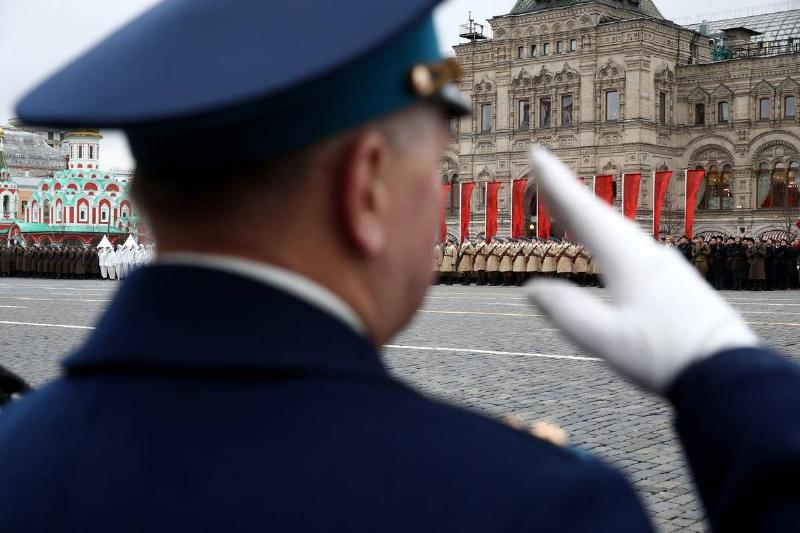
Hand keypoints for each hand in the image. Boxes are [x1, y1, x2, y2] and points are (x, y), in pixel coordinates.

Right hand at [525, 147, 758, 393]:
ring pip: (617, 231)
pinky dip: (607, 237)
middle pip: (599, 216)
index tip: (536, 154)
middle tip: (542, 172)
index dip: (555, 184)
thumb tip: (531, 289)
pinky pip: (631, 247)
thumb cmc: (663, 357)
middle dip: (567, 194)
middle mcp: (648, 254)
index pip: (583, 213)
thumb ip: (566, 311)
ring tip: (566, 208)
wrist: (725, 373)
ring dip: (587, 216)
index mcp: (628, 260)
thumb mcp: (605, 339)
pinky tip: (607, 248)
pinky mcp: (674, 281)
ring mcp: (664, 266)